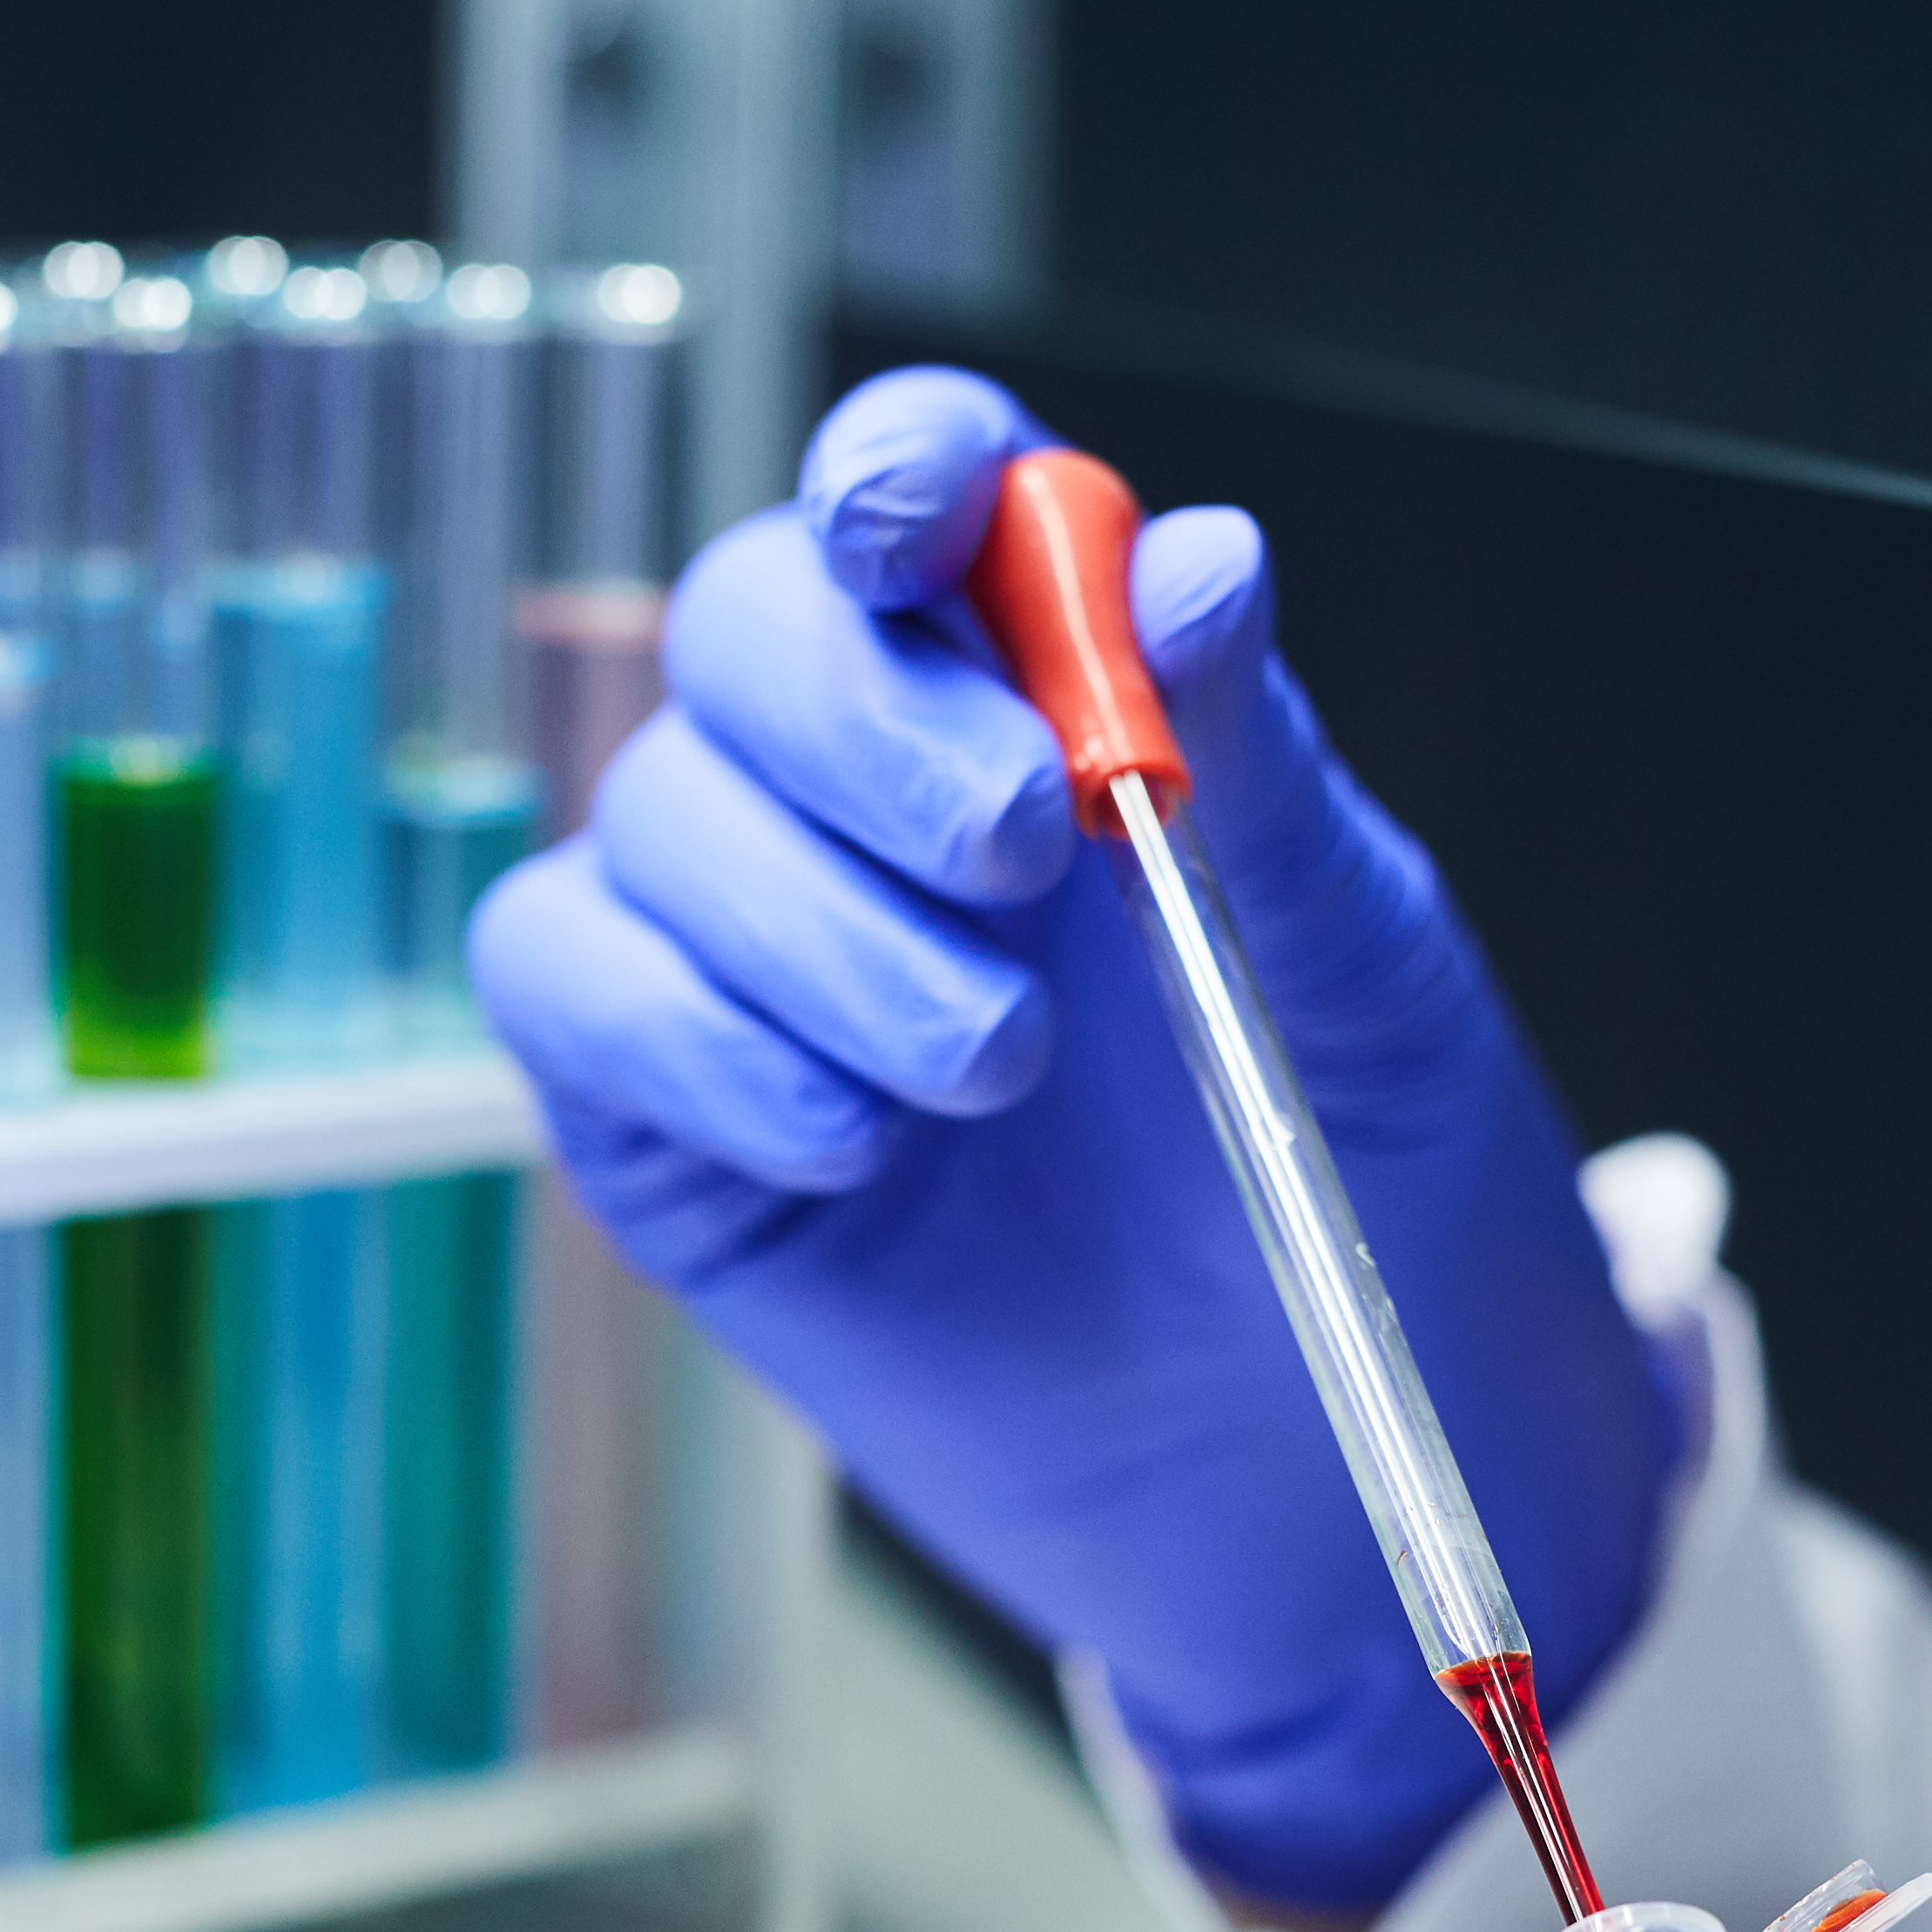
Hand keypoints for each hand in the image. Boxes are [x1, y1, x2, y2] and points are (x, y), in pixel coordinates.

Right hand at [467, 366, 1678, 1921]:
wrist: (1306, 1460)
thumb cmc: (1356, 1174)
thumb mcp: (1359, 956)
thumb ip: (1261, 760)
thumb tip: (1196, 558)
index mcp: (1049, 688)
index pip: (918, 498)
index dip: (895, 471)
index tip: (925, 518)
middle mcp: (866, 790)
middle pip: (743, 628)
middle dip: (860, 720)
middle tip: (1025, 846)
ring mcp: (747, 950)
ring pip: (651, 819)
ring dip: (818, 931)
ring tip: (997, 1068)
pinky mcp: (661, 1114)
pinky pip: (571, 997)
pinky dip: (701, 1049)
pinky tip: (856, 1144)